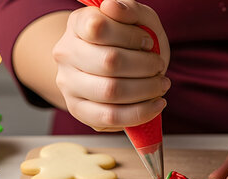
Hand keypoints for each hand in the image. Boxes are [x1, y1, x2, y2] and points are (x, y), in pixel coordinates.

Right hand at [52, 0, 169, 130]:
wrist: (113, 67)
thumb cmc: (128, 42)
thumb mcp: (136, 19)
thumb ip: (129, 9)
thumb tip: (112, 6)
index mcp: (77, 24)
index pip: (98, 27)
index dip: (131, 36)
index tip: (147, 42)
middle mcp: (66, 54)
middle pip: (109, 62)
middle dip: (145, 66)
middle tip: (159, 66)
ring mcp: (69, 84)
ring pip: (110, 92)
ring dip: (146, 90)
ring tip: (161, 85)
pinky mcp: (79, 110)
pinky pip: (109, 118)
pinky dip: (139, 113)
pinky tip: (156, 105)